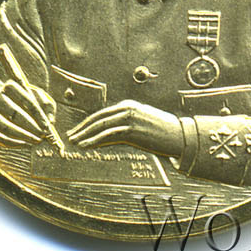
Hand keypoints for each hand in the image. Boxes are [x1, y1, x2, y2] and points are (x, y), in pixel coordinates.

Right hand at [0, 80, 56, 146]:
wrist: (6, 107)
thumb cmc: (27, 101)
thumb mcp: (39, 98)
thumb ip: (47, 105)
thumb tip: (50, 120)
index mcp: (11, 86)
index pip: (26, 100)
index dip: (38, 114)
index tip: (47, 125)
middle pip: (15, 113)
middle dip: (31, 126)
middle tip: (42, 135)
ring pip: (6, 127)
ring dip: (24, 135)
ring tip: (36, 140)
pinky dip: (14, 143)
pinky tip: (26, 144)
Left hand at [67, 99, 183, 156]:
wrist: (179, 135)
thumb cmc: (162, 130)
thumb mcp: (142, 121)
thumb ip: (126, 123)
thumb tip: (110, 133)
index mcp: (128, 105)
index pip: (102, 113)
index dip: (88, 122)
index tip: (78, 129)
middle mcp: (127, 109)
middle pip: (98, 118)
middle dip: (82, 127)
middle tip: (71, 135)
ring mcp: (129, 119)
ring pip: (100, 126)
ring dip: (85, 134)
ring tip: (75, 142)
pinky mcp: (132, 130)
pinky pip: (108, 135)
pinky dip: (95, 140)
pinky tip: (86, 146)